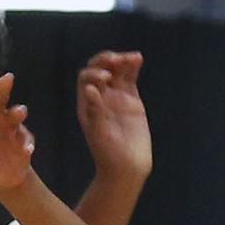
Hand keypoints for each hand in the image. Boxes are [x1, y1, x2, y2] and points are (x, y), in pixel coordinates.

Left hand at [78, 51, 151, 180]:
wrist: (127, 166)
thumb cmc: (108, 154)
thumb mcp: (99, 133)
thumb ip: (95, 111)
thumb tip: (90, 89)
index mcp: (87, 104)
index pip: (85, 79)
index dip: (94, 73)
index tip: (106, 79)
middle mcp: (100, 98)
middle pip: (99, 69)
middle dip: (106, 60)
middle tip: (116, 60)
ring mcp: (116, 97)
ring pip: (116, 71)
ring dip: (122, 60)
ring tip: (132, 58)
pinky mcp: (131, 100)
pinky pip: (130, 78)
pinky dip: (133, 67)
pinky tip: (138, 59)